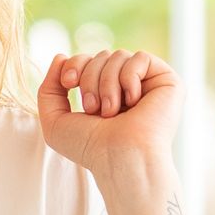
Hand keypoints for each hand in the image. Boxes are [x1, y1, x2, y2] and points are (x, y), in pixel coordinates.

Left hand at [36, 49, 179, 177]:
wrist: (120, 158)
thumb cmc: (90, 148)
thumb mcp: (55, 121)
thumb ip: (48, 89)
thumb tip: (60, 55)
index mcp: (105, 95)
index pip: (88, 60)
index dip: (75, 64)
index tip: (68, 83)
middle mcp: (127, 88)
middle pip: (101, 55)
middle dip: (90, 78)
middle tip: (94, 108)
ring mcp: (148, 84)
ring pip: (119, 55)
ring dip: (107, 83)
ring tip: (111, 111)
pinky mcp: (166, 82)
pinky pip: (141, 57)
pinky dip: (129, 77)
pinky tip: (133, 101)